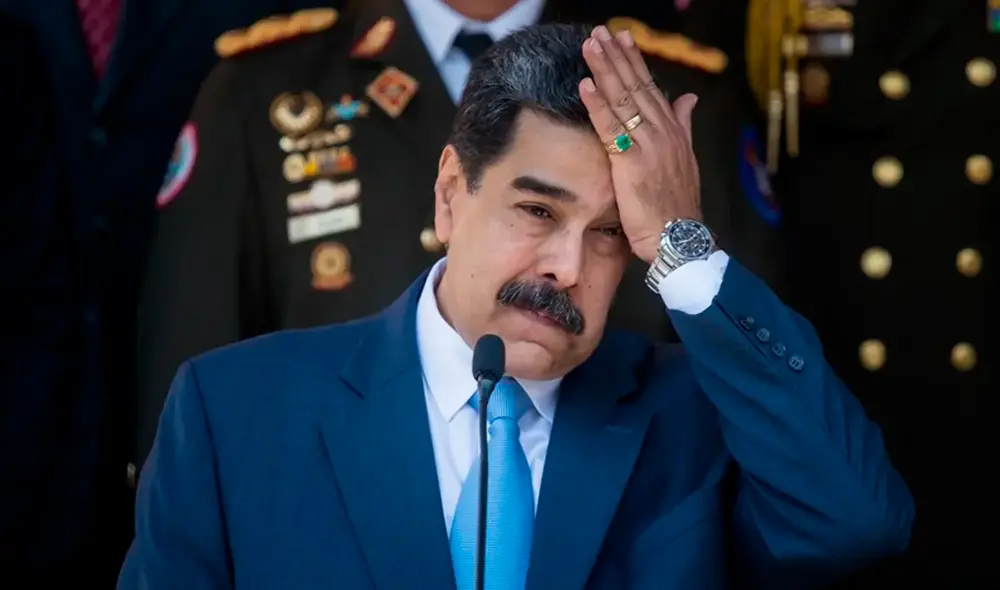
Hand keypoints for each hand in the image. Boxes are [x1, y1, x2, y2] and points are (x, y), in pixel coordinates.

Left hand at [579, 25, 701, 263]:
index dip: (634, 62)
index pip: (650, 88)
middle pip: (635, 86)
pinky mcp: (631, 163)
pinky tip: (585, 84)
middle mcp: (662, 132)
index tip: (621, 39)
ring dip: (604, 70)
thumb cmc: (677, 206)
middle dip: (616, 56)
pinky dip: (597, 104)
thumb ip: (683, 125)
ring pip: (623, 99)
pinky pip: (611, 127)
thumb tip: (688, 98)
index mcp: (672, 131)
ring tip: (590, 45)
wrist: (679, 238)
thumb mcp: (684, 160)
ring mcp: (648, 146)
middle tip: (600, 32)